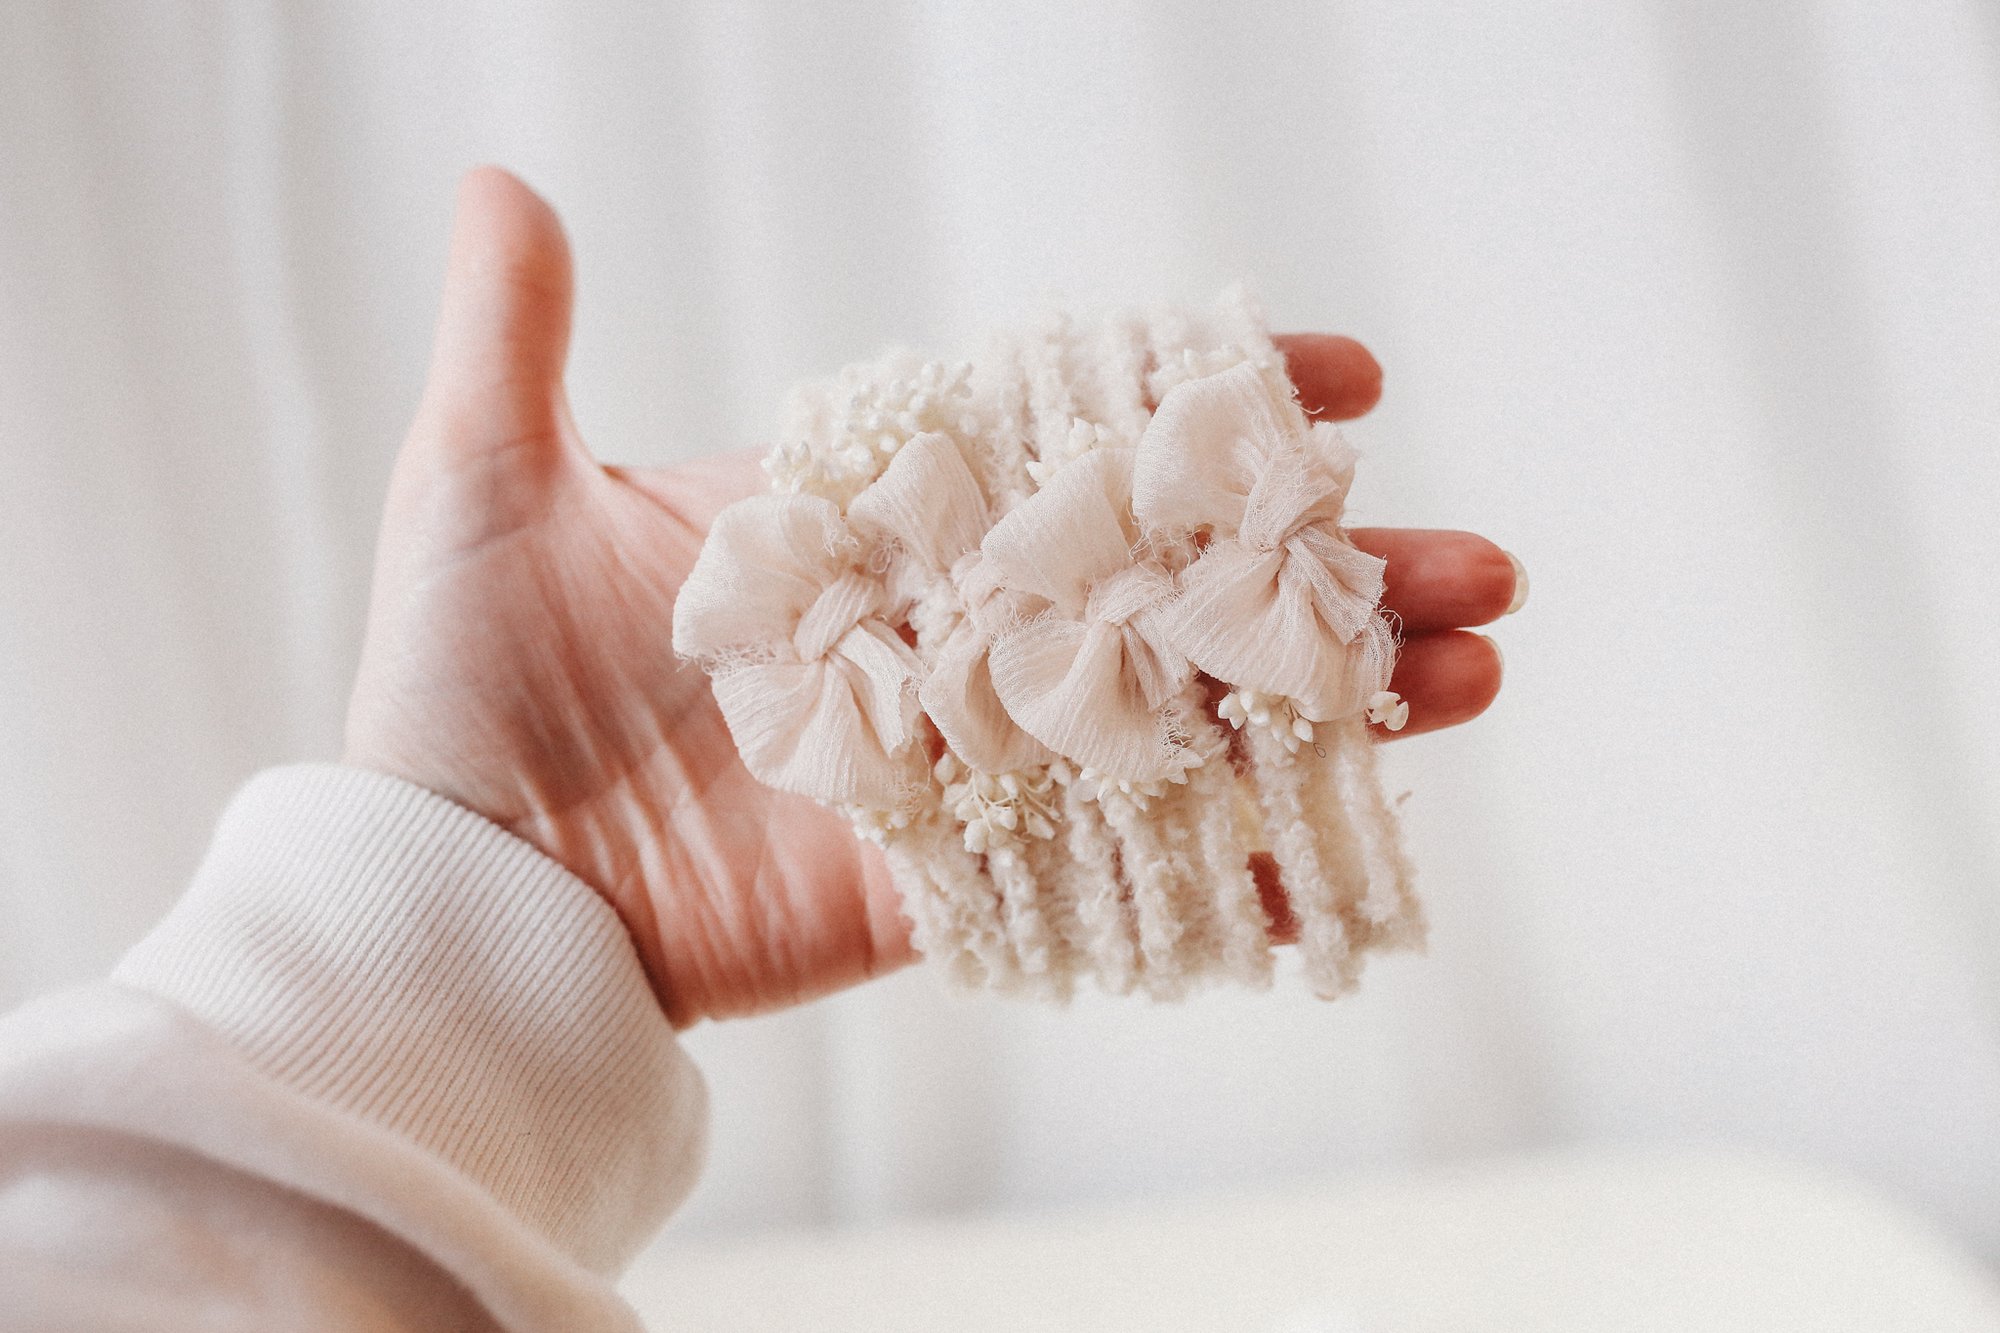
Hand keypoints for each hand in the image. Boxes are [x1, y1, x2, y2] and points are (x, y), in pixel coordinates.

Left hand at [344, 168, 1518, 1026]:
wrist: (459, 889)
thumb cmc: (464, 685)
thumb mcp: (487, 485)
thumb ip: (521, 342)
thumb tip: (505, 179)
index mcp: (873, 520)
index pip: (1073, 444)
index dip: (1210, 411)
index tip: (1341, 381)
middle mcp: (942, 631)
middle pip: (1172, 585)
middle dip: (1330, 573)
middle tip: (1472, 562)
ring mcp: (963, 757)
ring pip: (1181, 719)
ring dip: (1331, 704)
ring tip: (1470, 677)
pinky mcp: (951, 877)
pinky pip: (1113, 867)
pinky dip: (1233, 862)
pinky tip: (1350, 848)